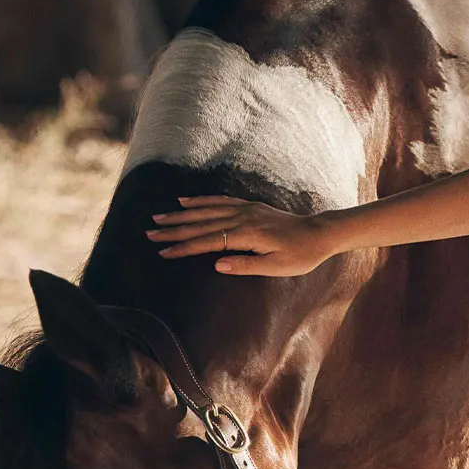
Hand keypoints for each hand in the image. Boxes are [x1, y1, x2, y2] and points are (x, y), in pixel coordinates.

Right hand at [146, 196, 333, 276]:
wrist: (320, 233)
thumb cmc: (300, 255)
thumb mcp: (275, 267)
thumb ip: (245, 266)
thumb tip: (216, 265)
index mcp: (246, 236)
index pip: (207, 242)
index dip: (183, 247)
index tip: (162, 252)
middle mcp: (242, 218)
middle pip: (201, 224)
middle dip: (173, 230)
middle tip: (149, 234)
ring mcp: (245, 209)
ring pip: (206, 210)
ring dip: (181, 214)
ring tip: (159, 217)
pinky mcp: (250, 205)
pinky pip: (220, 200)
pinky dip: (201, 200)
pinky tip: (185, 201)